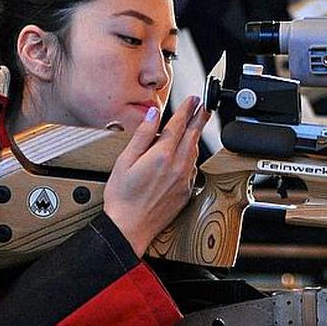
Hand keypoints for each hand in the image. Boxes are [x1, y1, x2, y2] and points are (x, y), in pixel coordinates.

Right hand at [103, 96, 209, 256]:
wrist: (129, 228)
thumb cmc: (122, 198)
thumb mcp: (125, 162)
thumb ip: (142, 136)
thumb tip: (153, 115)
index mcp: (162, 156)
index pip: (179, 125)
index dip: (187, 109)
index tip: (194, 99)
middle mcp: (178, 166)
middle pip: (193, 135)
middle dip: (199, 117)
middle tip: (205, 105)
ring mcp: (185, 179)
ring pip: (194, 150)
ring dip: (196, 135)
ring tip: (196, 124)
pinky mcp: (187, 190)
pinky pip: (193, 166)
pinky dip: (191, 154)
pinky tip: (186, 152)